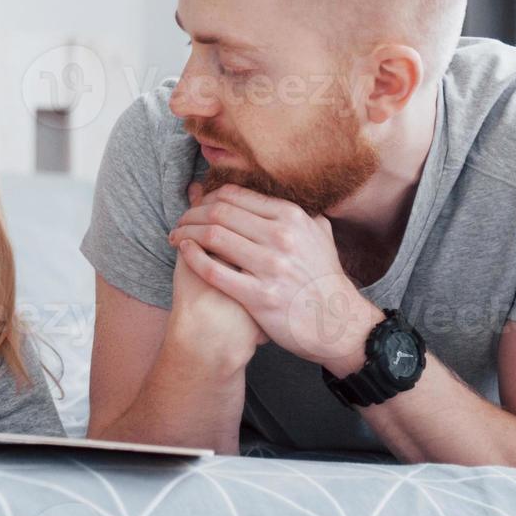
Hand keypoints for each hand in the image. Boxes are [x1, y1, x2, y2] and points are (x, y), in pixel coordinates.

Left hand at [168, 183, 383, 369]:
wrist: (340, 324)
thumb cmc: (324, 278)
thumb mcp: (320, 235)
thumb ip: (298, 212)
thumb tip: (275, 191)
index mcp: (293, 217)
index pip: (236, 195)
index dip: (208, 197)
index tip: (196, 205)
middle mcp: (282, 237)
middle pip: (219, 212)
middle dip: (191, 214)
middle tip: (180, 221)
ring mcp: (270, 267)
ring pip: (212, 236)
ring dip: (186, 233)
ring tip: (176, 236)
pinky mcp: (259, 296)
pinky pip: (213, 271)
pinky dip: (192, 257)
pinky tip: (184, 252)